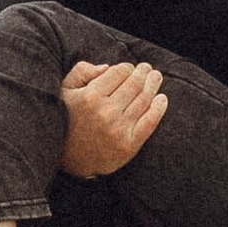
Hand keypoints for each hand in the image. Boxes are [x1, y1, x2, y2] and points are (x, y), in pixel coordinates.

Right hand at [59, 57, 167, 177]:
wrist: (69, 159)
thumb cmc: (68, 119)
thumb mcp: (65, 90)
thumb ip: (82, 71)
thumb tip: (108, 67)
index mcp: (90, 96)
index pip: (119, 72)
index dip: (127, 67)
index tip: (128, 68)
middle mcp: (106, 112)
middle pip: (134, 84)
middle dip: (143, 72)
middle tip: (147, 69)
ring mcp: (118, 129)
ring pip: (144, 99)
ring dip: (153, 85)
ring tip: (155, 78)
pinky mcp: (128, 145)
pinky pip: (150, 122)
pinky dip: (159, 108)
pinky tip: (162, 99)